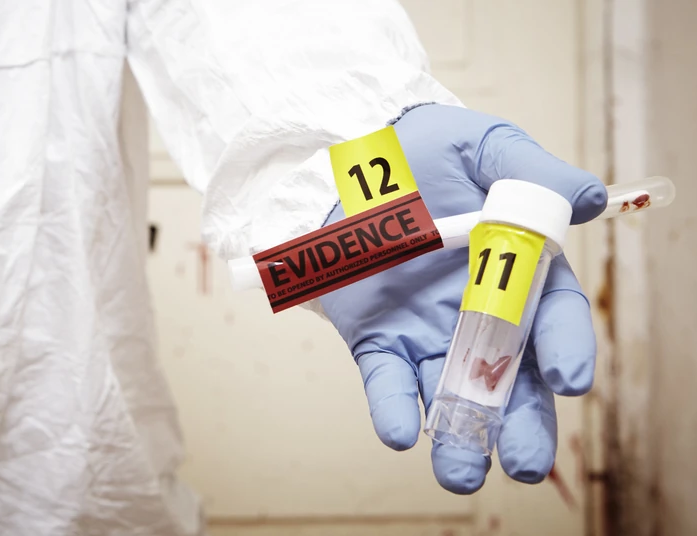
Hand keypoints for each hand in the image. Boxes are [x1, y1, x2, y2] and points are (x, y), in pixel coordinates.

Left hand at [319, 104, 606, 493]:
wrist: (347, 156)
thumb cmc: (424, 148)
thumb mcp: (485, 146)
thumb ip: (534, 172)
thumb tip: (590, 199)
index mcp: (516, 268)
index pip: (551, 317)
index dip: (565, 348)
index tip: (568, 379)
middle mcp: (477, 311)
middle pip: (507, 376)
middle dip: (518, 422)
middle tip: (523, 462)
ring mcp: (427, 329)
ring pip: (449, 392)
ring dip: (458, 434)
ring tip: (462, 473)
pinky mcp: (377, 337)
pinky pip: (386, 379)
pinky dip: (392, 406)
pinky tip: (399, 431)